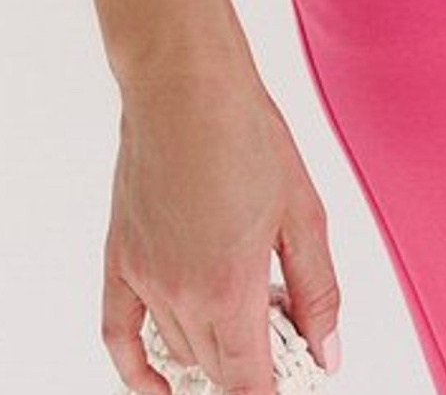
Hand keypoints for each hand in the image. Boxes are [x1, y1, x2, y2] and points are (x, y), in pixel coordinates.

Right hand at [103, 62, 340, 393]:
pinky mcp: (120, 258)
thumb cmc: (242, 129)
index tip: (291, 378)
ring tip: (245, 310)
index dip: (273, 389)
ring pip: (180, 351)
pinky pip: (118, 336)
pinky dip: (137, 372)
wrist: (184, 82)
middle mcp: (181, 293)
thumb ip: (318, 292)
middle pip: (216, 370)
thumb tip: (327, 351)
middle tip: (281, 333)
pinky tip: (161, 384)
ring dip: (213, 351)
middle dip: (252, 365)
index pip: (248, 383)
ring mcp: (146, 279)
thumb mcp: (303, 212)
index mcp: (229, 286)